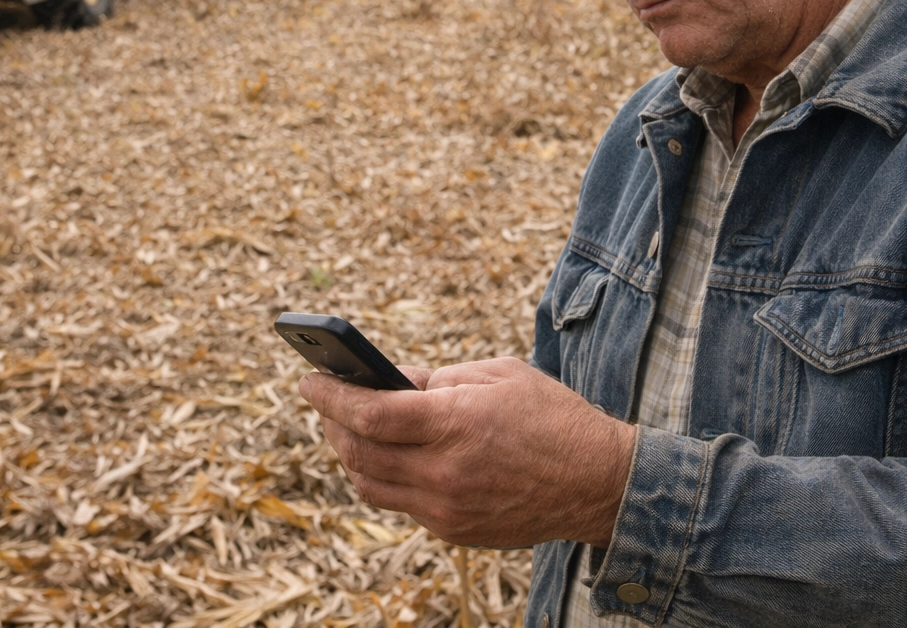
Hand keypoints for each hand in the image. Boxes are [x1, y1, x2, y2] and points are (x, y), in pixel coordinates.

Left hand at [298, 357, 635, 547]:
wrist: (597, 481)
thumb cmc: (550, 416)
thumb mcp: (496, 375)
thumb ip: (436, 379)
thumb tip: (386, 382)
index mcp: (456, 422)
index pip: (369, 412)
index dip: (330, 396)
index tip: (309, 379)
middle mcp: (444, 471)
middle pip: (358, 453)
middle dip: (332, 424)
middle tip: (325, 402)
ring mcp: (447, 508)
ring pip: (369, 486)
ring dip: (350, 456)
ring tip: (348, 429)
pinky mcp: (454, 531)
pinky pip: (400, 504)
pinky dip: (383, 479)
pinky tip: (386, 458)